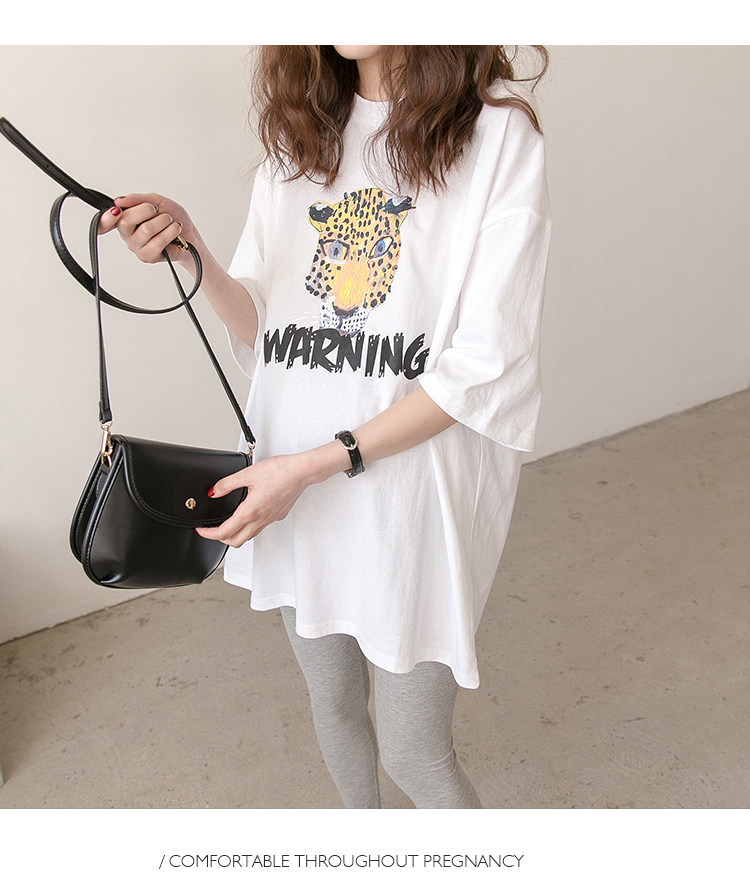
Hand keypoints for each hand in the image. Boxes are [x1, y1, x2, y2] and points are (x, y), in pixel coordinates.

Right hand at [97, 192, 200, 267]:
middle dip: (147, 210)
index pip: (105, 222)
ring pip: (146, 229)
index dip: (106, 218)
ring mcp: (136, 247)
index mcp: (124, 219)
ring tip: (170, 221)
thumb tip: (119, 201)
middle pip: (126, 220)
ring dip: (163, 221)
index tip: (115, 211)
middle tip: (157, 211)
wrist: (189, 234)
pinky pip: (158, 241)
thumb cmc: (172, 217)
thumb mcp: (155, 201)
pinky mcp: (148, 257)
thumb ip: (137, 199)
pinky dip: (170, 231)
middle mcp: (127, 234)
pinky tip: (175, 229)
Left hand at [195, 454, 314, 546]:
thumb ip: (227, 484)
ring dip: (235, 535)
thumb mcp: (247, 474)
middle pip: (235, 542)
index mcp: (250, 512)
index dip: (208, 534)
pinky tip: (248, 515)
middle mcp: (260, 520)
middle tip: (212, 530)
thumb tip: (214, 492)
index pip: (224, 532)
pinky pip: (260, 528)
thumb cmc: (280, 472)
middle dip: (220, 539)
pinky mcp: (277, 515)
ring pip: (249, 536)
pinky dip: (249, 527)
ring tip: (228, 524)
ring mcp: (270, 519)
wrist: (301, 472)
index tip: (201, 530)